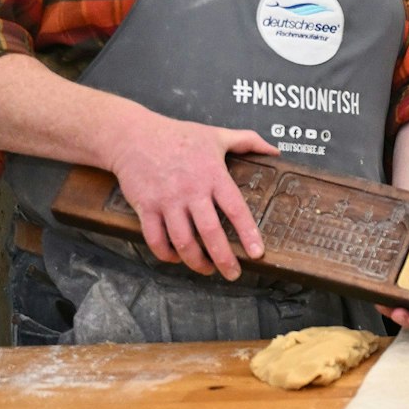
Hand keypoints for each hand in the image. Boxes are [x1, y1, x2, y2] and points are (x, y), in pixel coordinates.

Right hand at [102, 112, 278, 278]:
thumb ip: (248, 142)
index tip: (257, 253)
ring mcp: (167, 201)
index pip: (235, 209)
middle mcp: (191, 191)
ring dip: (196, 261)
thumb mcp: (217, 135)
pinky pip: (155, 239)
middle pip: (210, 232)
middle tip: (233, 273)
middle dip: (224, 258)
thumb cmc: (178, 136)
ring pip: (183, 241)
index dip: (248, 233)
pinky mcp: (146, 207)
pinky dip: (166, 254)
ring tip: (208, 269)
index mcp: (212, 175)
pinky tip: (176, 258)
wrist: (134, 136)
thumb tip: (274, 151)